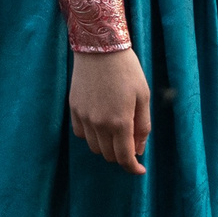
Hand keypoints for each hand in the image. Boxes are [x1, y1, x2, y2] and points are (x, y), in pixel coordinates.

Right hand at [69, 47, 151, 174]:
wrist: (99, 46)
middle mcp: (99, 123)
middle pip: (109, 155)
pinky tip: (100, 123)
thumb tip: (139, 150)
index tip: (140, 169)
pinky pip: (81, 133)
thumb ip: (142, 126)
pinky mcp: (73, 108)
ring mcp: (84, 116)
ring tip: (115, 131)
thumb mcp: (144, 97)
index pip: (125, 158)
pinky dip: (91, 135)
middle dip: (122, 155)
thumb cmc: (127, 70)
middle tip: (130, 143)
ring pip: (94, 147)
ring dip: (106, 146)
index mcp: (120, 122)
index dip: (133, 168)